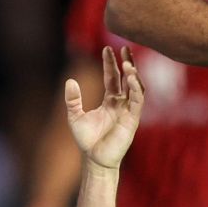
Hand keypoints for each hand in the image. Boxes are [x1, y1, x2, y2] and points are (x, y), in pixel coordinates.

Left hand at [66, 46, 144, 169]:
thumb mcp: (75, 116)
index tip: (107, 48)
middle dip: (127, 63)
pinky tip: (131, 77)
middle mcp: (121, 104)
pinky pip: (137, 100)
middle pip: (127, 78)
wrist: (94, 159)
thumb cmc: (87, 140)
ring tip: (128, 62)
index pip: (113, 78)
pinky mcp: (133, 119)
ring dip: (133, 74)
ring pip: (136, 87)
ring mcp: (129, 111)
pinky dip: (136, 88)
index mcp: (110, 101)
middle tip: (125, 47)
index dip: (110, 63)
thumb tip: (70, 80)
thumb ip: (73, 99)